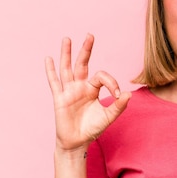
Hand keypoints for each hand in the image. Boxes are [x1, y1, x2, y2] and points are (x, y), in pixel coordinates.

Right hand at [45, 34, 130, 150]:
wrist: (77, 142)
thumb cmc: (92, 129)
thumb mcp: (108, 117)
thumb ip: (118, 106)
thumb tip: (128, 94)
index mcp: (92, 89)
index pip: (101, 76)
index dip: (111, 82)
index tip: (117, 95)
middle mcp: (80, 86)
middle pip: (82, 63)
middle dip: (86, 50)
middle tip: (90, 35)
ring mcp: (69, 91)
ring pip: (67, 68)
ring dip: (66, 54)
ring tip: (66, 39)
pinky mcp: (60, 98)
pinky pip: (54, 82)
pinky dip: (50, 71)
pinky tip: (48, 59)